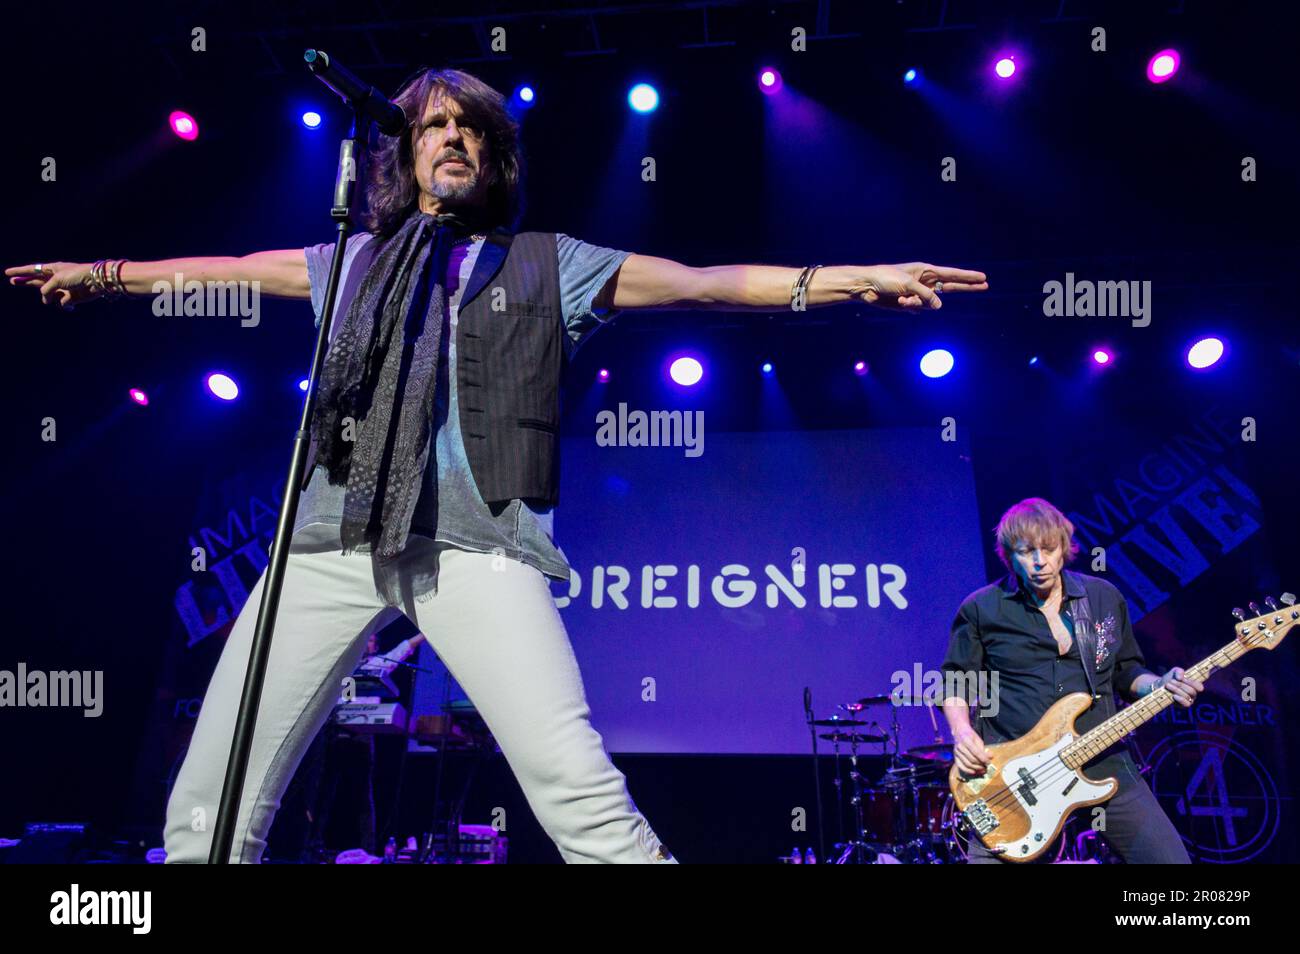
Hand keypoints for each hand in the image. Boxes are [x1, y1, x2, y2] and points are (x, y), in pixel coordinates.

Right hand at [5, 261, 99, 309]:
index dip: (19, 272)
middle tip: (13, 282)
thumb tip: (45, 300)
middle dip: (25, 282)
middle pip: (36, 281)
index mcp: (52, 269)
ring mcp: (63, 288)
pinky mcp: (71, 298)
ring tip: (63, 295)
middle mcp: (56, 278)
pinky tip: (71, 303)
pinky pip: (62, 304)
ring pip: (49, 296)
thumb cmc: (76, 275)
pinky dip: (64, 305)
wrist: (96, 282)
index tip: (7, 273)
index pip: (32, 270)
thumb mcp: (57, 279)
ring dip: (52, 298)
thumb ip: (46, 289)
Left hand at [855, 262, 987, 310]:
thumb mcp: (908, 284)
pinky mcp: (908, 303)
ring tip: (901, 298)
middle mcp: (924, 281)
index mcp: (926, 270)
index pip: (952, 274)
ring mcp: (917, 293)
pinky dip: (909, 307)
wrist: (866, 287)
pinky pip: (917, 309)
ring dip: (916, 303)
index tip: (983, 278)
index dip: (968, 277)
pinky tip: (897, 301)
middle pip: (951, 286)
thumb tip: (939, 307)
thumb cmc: (886, 278)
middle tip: (985, 285)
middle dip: (967, 287)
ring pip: (929, 304)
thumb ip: (926, 295)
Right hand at [953, 726, 990, 777]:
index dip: (983, 759)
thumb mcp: (978, 739)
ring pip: (967, 764)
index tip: (989, 762)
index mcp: (966, 740)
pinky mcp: (955, 757)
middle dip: (980, 765)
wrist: (959, 732)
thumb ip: (983, 749)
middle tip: (986, 767)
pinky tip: (974, 772)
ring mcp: (956, 752)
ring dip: (976, 768)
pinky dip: (967, 771)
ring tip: (982, 770)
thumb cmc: (970, 735)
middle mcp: (960, 747)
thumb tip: (990, 757)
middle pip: (972, 759)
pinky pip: (960, 766)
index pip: (976, 752)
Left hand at [1158, 667, 1203, 706]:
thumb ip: (1179, 671)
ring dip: (1176, 690)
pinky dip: (1180, 699)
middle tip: (1170, 681)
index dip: (1192, 683)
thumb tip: (1180, 678)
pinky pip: (1186, 704)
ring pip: (1187, 696)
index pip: (1199, 687)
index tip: (1182, 679)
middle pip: (1191, 691)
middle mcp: (1193, 694)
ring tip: (1167, 685)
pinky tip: (1174, 695)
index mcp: (1194, 686)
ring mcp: (1189, 700)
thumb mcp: (1175, 671)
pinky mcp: (1183, 706)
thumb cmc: (1170, 678)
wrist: (1161, 685)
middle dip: (1180, 685)